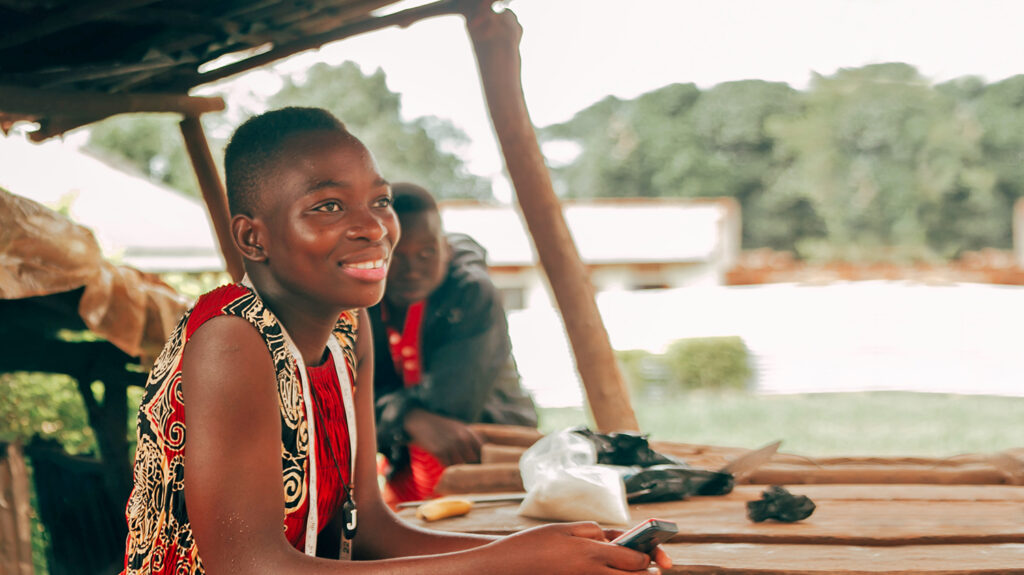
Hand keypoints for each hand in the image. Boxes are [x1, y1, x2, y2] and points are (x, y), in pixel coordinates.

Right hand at [402, 408, 483, 465]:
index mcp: (469, 432)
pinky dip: (448, 470)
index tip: (482, 466)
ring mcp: (451, 444)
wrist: (419, 421)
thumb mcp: (459, 428)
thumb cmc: (440, 426)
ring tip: (456, 473)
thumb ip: (472, 439)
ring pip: (461, 466)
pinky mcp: (439, 451)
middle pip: (474, 460)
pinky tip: (445, 467)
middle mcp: (462, 438)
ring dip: (459, 470)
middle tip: (468, 474)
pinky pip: (448, 467)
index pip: (484, 450)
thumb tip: (485, 455)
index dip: (485, 460)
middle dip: (472, 467)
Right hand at [488, 522, 665, 573]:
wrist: (504, 568)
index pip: (636, 560)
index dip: (647, 557)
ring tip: (631, 572)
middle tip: (652, 569)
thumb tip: (613, 540)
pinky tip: (604, 573)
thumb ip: (593, 531)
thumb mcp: (563, 529)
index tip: (648, 556)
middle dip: (645, 574)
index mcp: (591, 554)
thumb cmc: (532, 545)